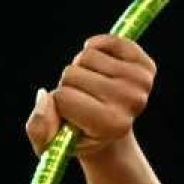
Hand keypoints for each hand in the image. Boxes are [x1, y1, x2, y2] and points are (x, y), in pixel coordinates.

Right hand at [26, 34, 155, 158]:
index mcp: (111, 125)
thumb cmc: (78, 133)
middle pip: (71, 73)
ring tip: (94, 87)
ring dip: (82, 68)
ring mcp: (141, 83)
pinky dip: (96, 48)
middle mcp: (132, 103)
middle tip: (84, 99)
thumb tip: (44, 95)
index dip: (59, 103)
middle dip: (69, 84)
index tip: (72, 114)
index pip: (63, 97)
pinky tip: (102, 68)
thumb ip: (38, 129)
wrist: (112, 129)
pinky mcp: (145, 65)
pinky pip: (106, 40)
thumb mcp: (52, 142)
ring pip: (85, 55)